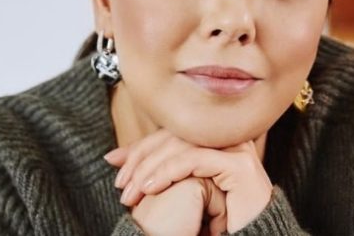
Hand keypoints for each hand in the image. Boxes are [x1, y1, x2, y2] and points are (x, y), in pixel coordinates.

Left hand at [105, 130, 272, 231]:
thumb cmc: (217, 223)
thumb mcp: (179, 191)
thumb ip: (154, 170)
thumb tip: (113, 157)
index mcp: (217, 140)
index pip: (173, 131)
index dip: (141, 144)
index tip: (113, 160)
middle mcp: (229, 138)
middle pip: (177, 134)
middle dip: (141, 156)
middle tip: (120, 182)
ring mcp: (237, 149)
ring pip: (184, 145)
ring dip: (151, 166)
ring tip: (132, 190)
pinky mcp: (240, 165)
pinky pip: (196, 159)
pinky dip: (169, 171)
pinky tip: (151, 186)